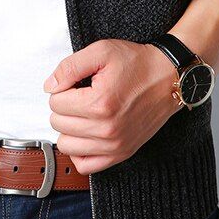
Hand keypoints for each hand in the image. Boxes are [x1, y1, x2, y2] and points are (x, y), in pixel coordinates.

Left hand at [44, 39, 180, 174]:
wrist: (169, 78)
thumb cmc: (137, 63)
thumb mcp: (101, 51)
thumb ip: (69, 67)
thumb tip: (49, 86)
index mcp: (99, 103)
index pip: (55, 102)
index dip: (62, 88)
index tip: (77, 83)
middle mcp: (107, 129)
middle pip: (58, 124)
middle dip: (65, 106)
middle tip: (82, 95)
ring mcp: (115, 145)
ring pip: (67, 146)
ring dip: (70, 128)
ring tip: (85, 112)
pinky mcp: (122, 154)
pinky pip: (85, 166)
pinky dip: (80, 151)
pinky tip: (87, 133)